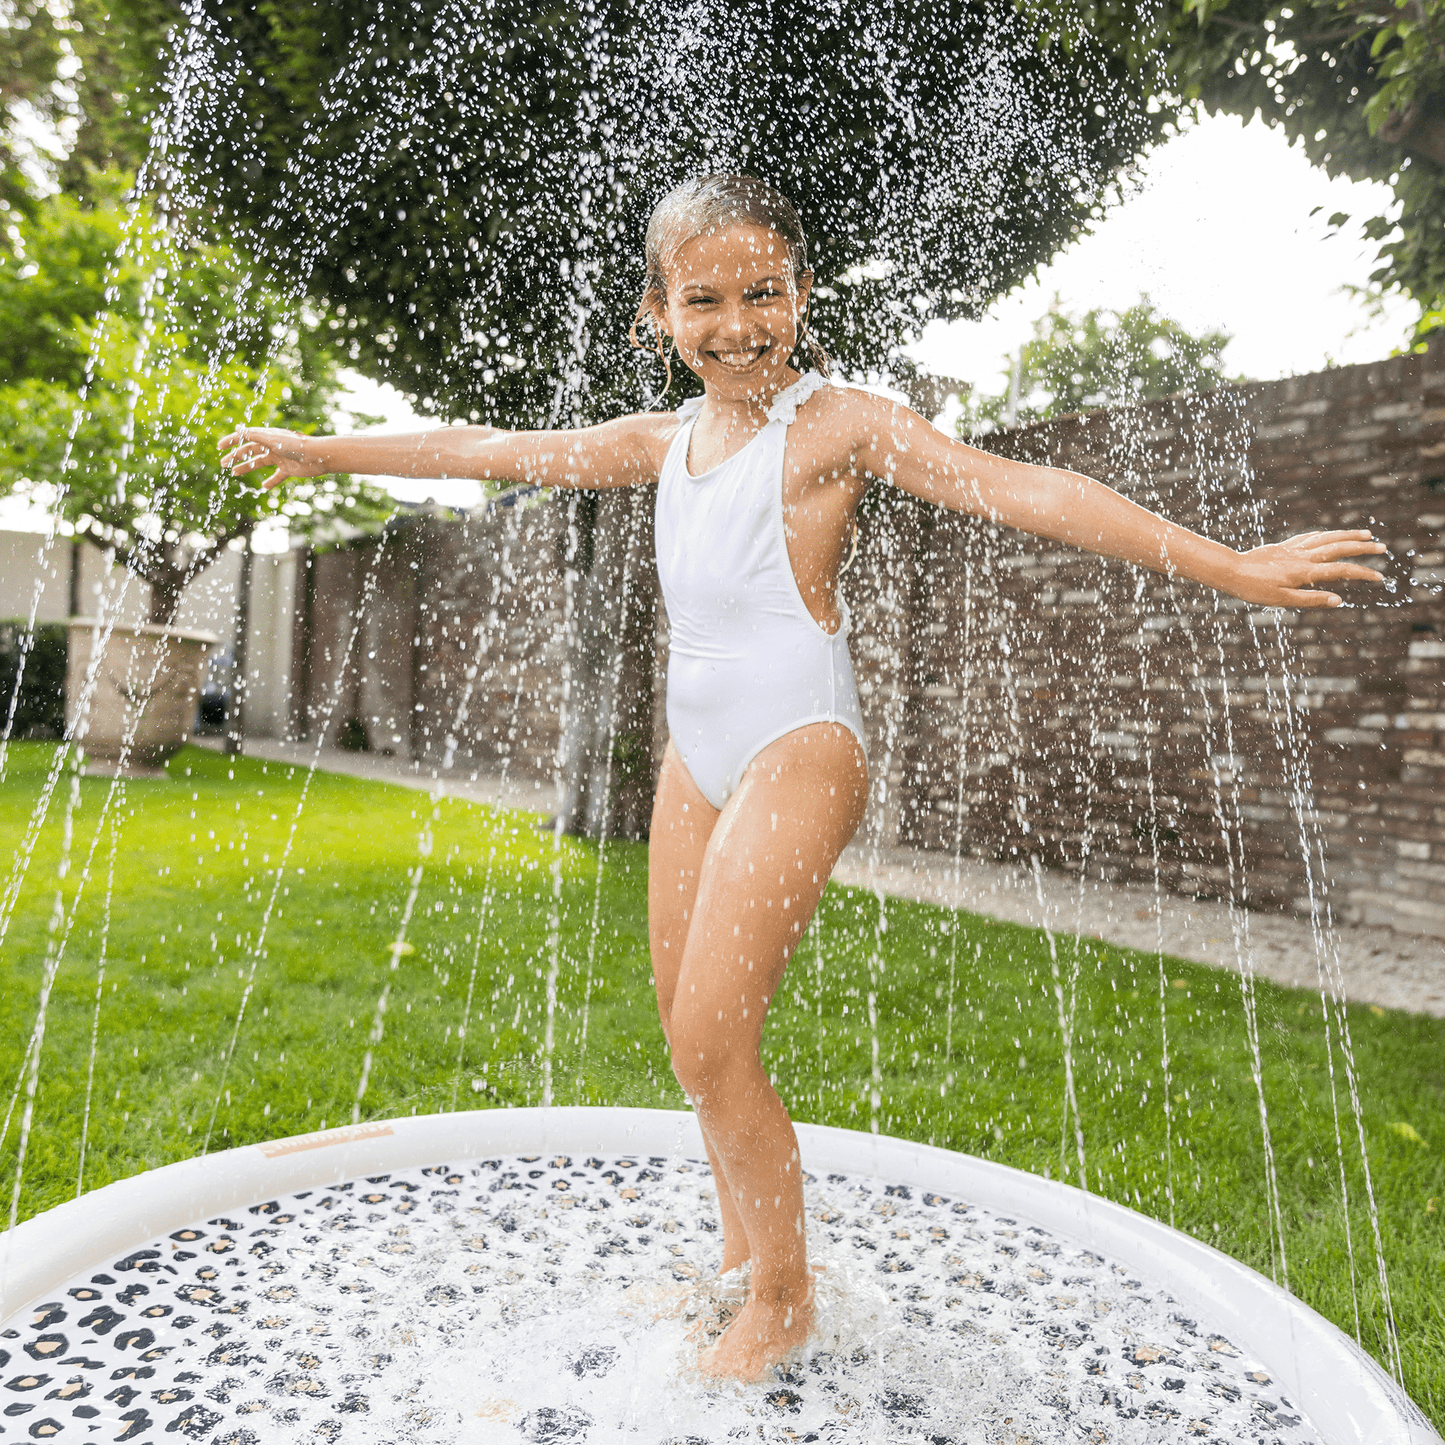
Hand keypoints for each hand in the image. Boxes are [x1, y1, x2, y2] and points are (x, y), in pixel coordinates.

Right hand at [219, 426, 327, 489]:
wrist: (319, 456)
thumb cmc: (296, 445)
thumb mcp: (272, 439)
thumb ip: (254, 434)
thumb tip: (237, 428)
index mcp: (267, 436)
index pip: (245, 437)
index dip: (231, 441)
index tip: (219, 447)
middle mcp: (272, 446)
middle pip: (250, 451)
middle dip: (236, 457)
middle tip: (223, 465)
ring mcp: (280, 458)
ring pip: (260, 463)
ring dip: (247, 467)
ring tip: (234, 474)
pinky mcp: (289, 469)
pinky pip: (277, 476)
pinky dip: (271, 481)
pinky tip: (264, 487)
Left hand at [1228, 530, 1387, 608]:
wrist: (1231, 570)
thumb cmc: (1254, 589)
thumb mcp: (1282, 600)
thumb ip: (1310, 599)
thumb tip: (1338, 600)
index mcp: (1304, 572)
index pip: (1341, 571)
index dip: (1362, 573)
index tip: (1379, 577)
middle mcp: (1302, 557)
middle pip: (1339, 548)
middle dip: (1363, 548)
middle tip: (1383, 547)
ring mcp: (1294, 548)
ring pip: (1327, 538)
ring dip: (1348, 535)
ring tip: (1366, 534)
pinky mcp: (1285, 546)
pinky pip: (1310, 536)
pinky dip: (1325, 534)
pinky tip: (1332, 534)